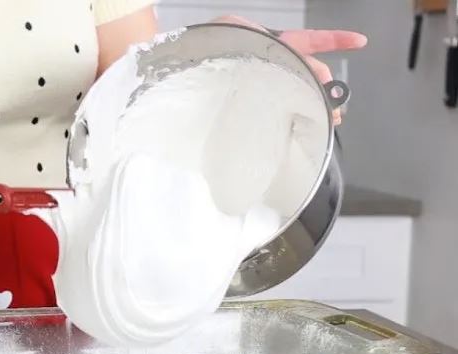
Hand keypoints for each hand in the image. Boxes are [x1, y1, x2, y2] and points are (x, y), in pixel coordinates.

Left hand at [213, 16, 367, 123]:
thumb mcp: (231, 29)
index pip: (310, 40)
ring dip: (315, 104)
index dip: (335, 39)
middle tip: (334, 108)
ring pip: (299, 93)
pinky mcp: (256, 103)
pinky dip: (292, 119)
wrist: (189, 68)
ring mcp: (268, 85)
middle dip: (326, 88)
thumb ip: (252, 32)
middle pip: (310, 73)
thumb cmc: (208, 47)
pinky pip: (280, 111)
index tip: (360, 42)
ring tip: (326, 119)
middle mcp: (276, 65)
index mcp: (274, 45)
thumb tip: (272, 46)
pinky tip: (299, 129)